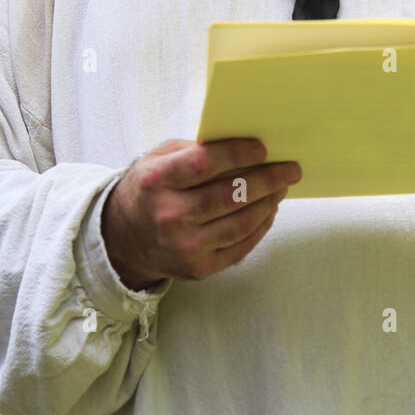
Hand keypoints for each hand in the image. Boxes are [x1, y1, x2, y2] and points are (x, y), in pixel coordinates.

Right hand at [102, 137, 301, 287]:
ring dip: (270, 202)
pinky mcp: (199, 268)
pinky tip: (269, 210)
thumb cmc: (150, 189)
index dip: (237, 154)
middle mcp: (169, 216)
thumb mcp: (160, 159)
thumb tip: (245, 145)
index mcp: (156, 181)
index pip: (204, 164)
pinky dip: (261, 225)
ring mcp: (185, 246)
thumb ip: (196, 149)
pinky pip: (241, 246)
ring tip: (282, 187)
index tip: (262, 148)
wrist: (124, 238)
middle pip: (230, 196)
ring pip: (242, 223)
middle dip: (268, 179)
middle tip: (290, 168)